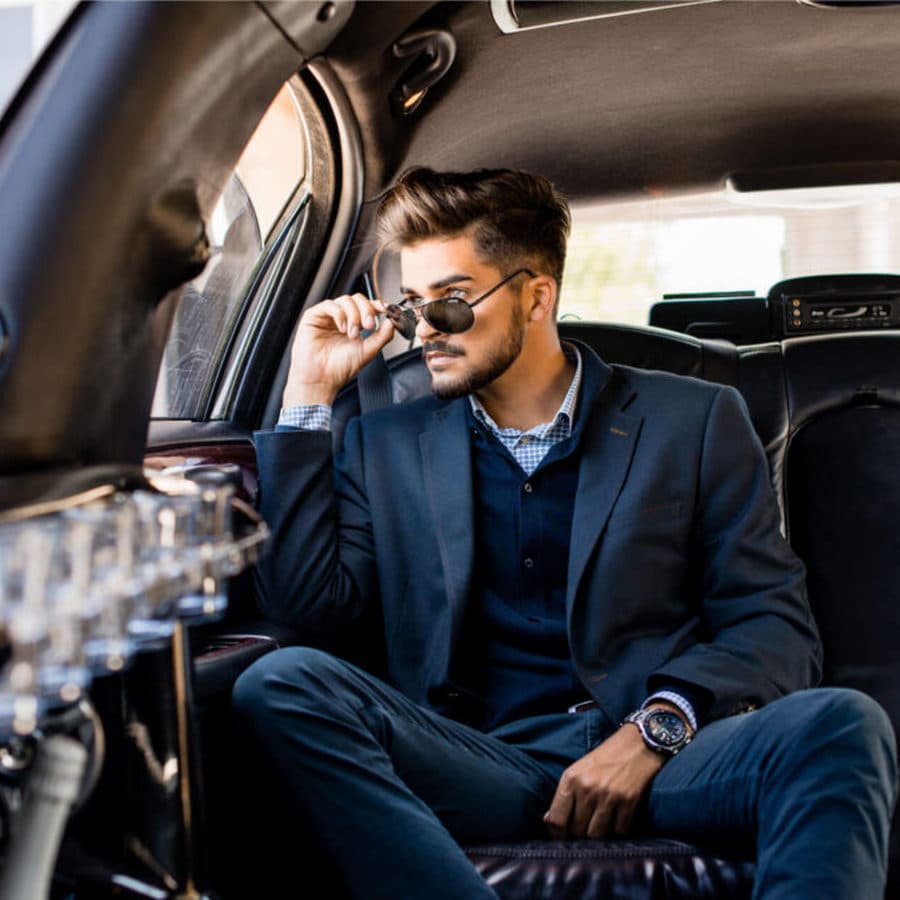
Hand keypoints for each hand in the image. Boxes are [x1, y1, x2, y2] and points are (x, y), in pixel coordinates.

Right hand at [283, 294, 394, 406]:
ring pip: (345, 300)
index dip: (376, 305)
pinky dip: (339, 314)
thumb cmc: (340, 368)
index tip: (385, 309)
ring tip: (352, 333)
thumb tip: (391, 322)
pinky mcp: (314, 316)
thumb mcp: (368, 351)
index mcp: (354, 325)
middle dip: (366, 310)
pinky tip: (341, 328)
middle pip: (357, 299)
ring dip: (353, 315)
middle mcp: (341, 319)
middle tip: (368, 326)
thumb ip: (382, 336)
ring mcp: (328, 317)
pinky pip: (329, 305)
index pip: (367, 307)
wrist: (322, 379)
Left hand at [543, 723, 664, 838]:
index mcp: (570, 779)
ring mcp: (608, 796)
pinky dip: (618, 829)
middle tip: (586, 824)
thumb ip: (565, 795)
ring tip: (601, 822)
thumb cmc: (605, 758)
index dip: (557, 834)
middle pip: (577, 830)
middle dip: (580, 832)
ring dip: (599, 833)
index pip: (556, 819)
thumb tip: (550, 821)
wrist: (637, 744)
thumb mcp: (578, 770)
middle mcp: (587, 788)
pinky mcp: (628, 802)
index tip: (562, 837)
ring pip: (596, 835)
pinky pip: (619, 831)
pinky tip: (618, 818)